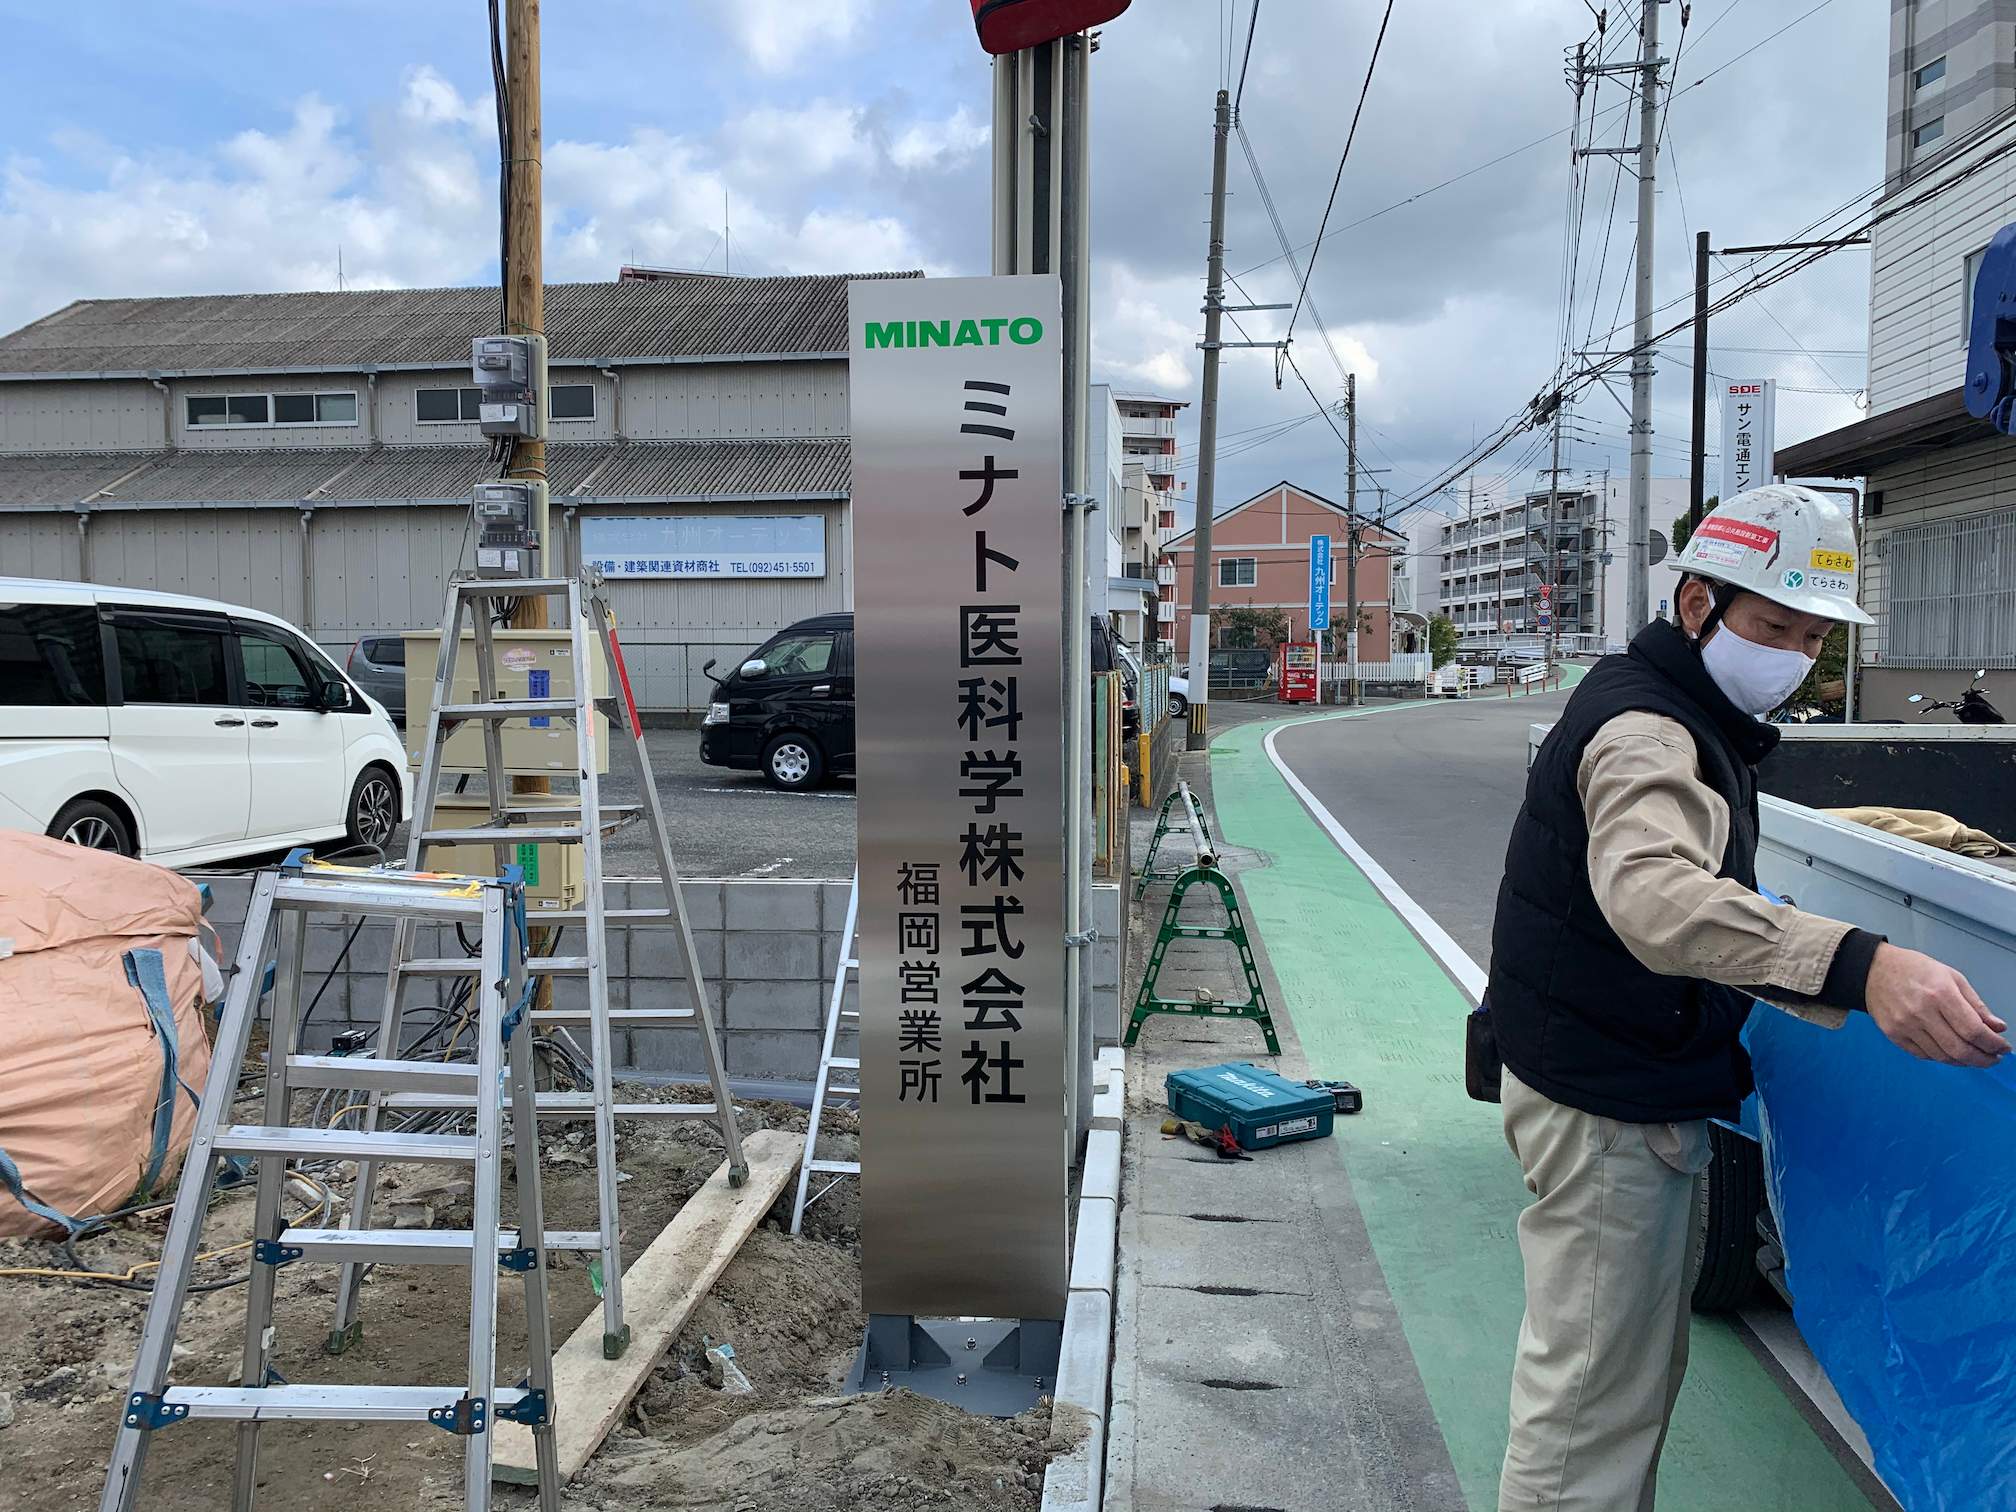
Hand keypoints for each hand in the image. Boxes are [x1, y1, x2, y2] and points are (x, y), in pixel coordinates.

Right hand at [1864, 944, 2010, 1067]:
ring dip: (1964, 1061)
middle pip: (1959, 1049)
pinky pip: (1923, 1055)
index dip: (1993, 1044)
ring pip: (1942, 1056)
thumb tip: (1997, 1028)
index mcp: (1940, 993)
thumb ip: (1976, 1005)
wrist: (1873, 969)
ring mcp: (1905, 1025)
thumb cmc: (1913, 969)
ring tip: (1974, 1056)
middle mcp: (1921, 1011)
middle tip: (1993, 1058)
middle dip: (1983, 1059)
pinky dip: (1942, 1057)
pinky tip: (1950, 1051)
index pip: (1974, 1030)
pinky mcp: (1893, 1034)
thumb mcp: (1952, 977)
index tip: (2003, 1047)